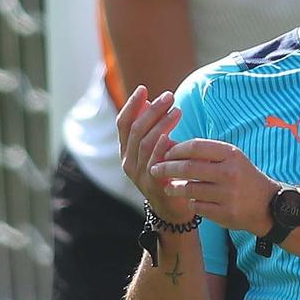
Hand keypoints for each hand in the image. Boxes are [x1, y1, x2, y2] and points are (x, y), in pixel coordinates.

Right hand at [115, 86, 192, 223]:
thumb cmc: (169, 175)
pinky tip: (175, 132)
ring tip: (177, 110)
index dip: (132, 105)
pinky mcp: (152, 183)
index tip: (143, 89)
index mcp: (126, 153)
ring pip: (144, 142)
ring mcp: (138, 174)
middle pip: (135, 130)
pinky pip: (155, 159)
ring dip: (161, 123)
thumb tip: (151, 102)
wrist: (174, 210)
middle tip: (169, 96)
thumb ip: (153, 131)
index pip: (123, 124)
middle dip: (152, 110)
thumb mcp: (158, 151)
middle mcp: (128, 163)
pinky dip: (163, 144)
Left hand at [147, 139, 277, 234]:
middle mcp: (230, 172)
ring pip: (190, 189)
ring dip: (174, 188)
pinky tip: (190, 201)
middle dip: (167, 168)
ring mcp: (228, 194)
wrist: (269, 205)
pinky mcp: (225, 213)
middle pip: (188, 167)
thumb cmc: (243, 177)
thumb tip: (169, 145)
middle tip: (155, 170)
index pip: (195, 147)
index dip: (175, 149)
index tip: (164, 153)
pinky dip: (191, 203)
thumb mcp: (230, 159)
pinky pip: (198, 206)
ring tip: (168, 188)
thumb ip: (204, 152)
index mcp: (231, 154)